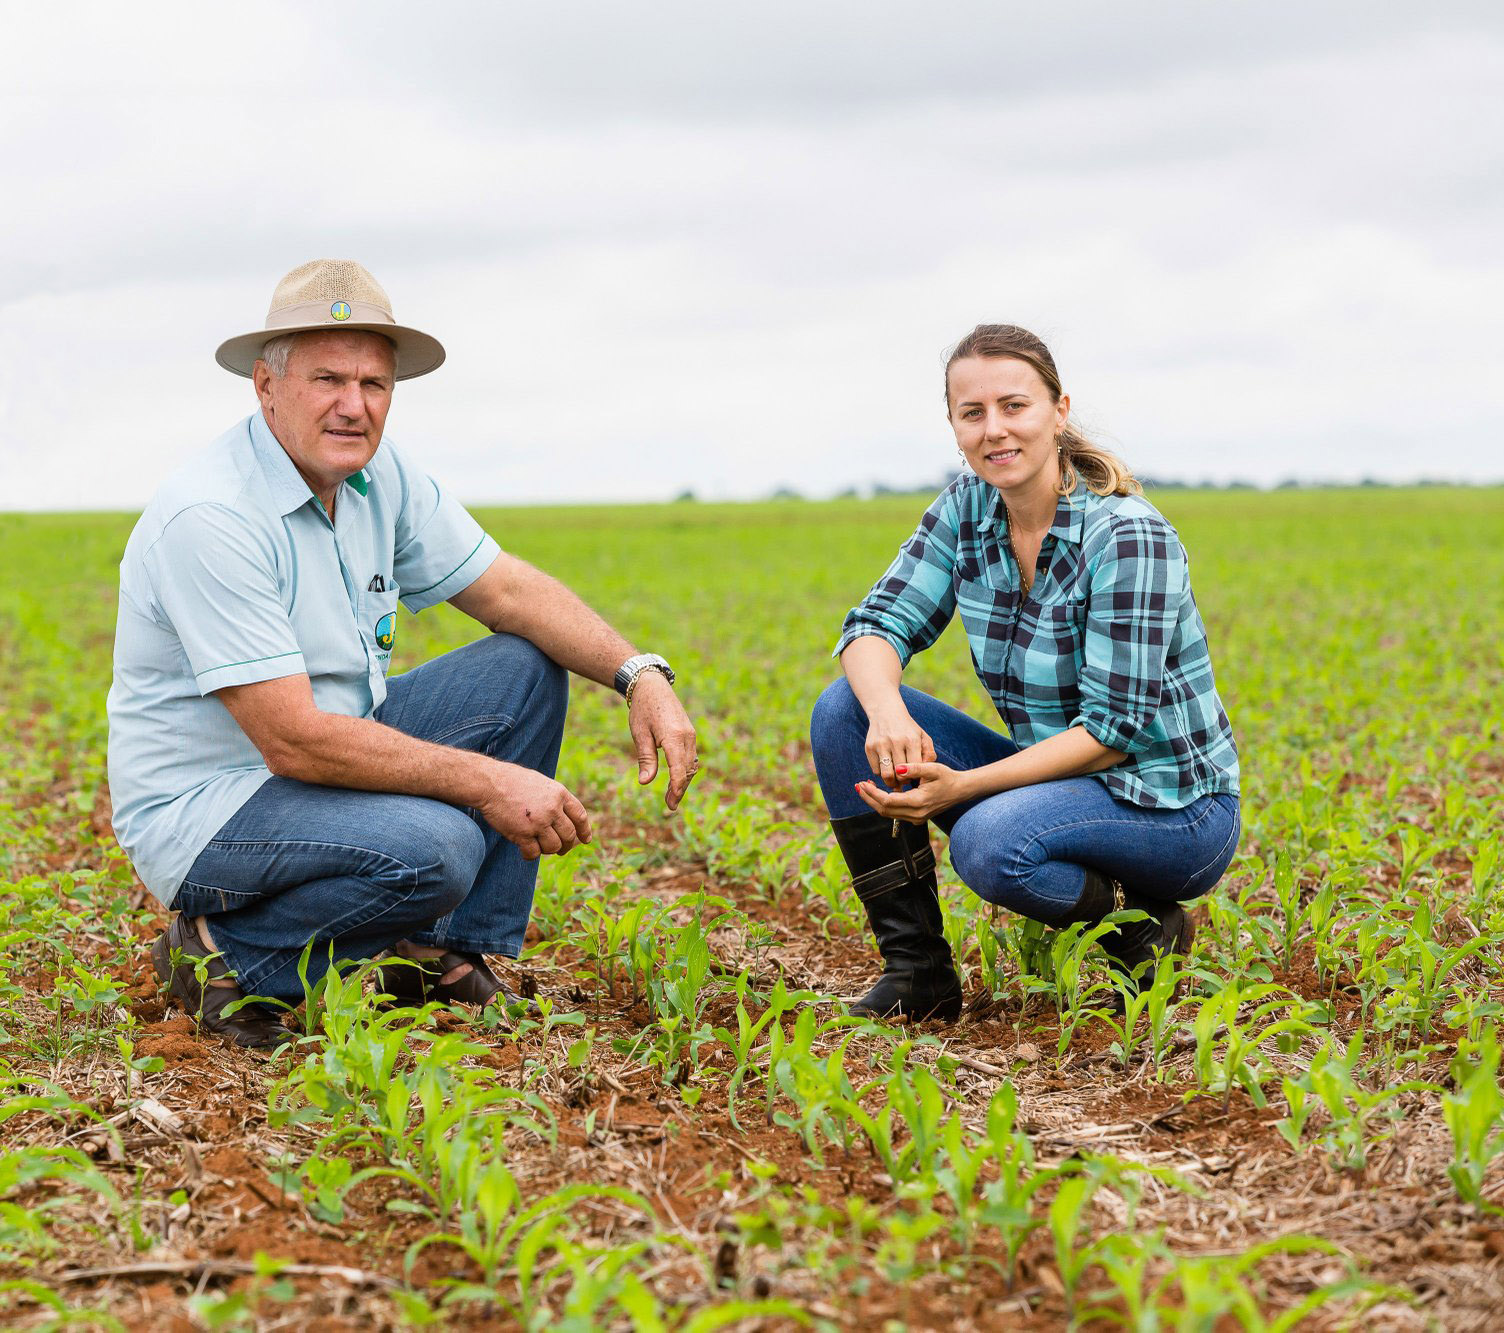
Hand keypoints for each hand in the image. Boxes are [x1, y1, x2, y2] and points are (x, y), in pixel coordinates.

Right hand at [475, 761, 592, 860]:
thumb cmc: (513, 782)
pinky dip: (530, 855)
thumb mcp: (541, 784)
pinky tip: (525, 851)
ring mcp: (538, 822)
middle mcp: (552, 809)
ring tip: (538, 845)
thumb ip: (555, 800)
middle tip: (560, 850)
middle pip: (568, 835)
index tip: (585, 840)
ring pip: (553, 847)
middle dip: (566, 845)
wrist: (490, 783)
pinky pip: (533, 853)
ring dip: (547, 849)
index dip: (584, 830)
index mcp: (559, 794)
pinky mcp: (522, 834)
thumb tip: (565, 822)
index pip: (579, 816)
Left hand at [628, 671, 699, 810]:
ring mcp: (691, 734)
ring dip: (684, 781)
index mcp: (673, 736)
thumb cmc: (643, 708)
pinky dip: (685, 770)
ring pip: (691, 764)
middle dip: (680, 789)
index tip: (671, 803)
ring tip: (673, 797)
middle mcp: (687, 736)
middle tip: (670, 807)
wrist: (652, 685)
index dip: (676, 787)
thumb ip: (645, 758)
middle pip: (687, 769)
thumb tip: (646, 782)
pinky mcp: (690, 733)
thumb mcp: (639, 734)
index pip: (678, 768)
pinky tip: (677, 780)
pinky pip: (691, 756)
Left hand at [856, 761, 971, 823]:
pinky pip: (894, 814)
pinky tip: (878, 792)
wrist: (960, 790)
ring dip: (875, 801)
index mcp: (918, 803)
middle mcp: (915, 815)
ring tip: (865, 787)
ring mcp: (916, 819)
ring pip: (888, 814)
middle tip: (858, 785)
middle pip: (884, 811)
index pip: (887, 802)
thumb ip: (915, 768)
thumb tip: (897, 769)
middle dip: (869, 798)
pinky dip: (884, 804)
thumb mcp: (932, 768)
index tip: (862, 783)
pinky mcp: (915, 818)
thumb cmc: (947, 777)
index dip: (872, 793)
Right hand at [863, 704, 935, 789]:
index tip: (915, 777)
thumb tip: (925, 773)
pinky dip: (881, 773)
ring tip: (895, 780)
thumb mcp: (923, 737)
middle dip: (903, 782)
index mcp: (912, 740)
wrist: (886, 711)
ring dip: (891, 782)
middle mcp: (895, 742)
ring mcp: (880, 744)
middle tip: (905, 780)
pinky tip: (887, 767)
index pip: (914, 769)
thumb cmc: (908, 729)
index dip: (915, 777)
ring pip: (886, 775)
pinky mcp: (869, 747)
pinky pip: (875, 770)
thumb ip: (929, 754)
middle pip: (900, 775)